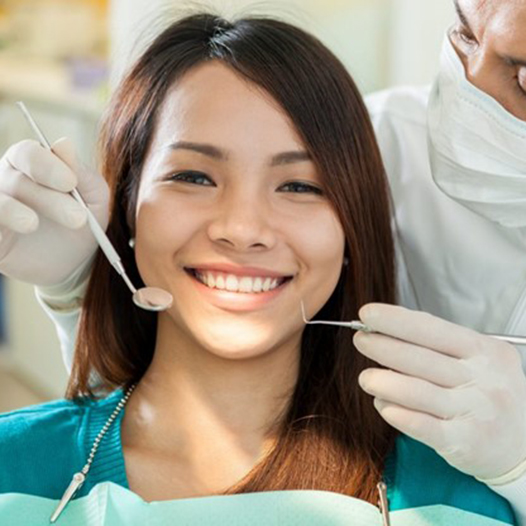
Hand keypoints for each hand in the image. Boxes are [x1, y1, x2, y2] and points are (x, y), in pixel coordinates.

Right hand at [0, 138, 108, 286]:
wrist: (72, 264)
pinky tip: (19, 229)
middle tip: (78, 218)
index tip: (70, 182)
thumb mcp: (94, 199)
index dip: (48, 166)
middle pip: (18, 180)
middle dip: (49, 199)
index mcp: (33, 164)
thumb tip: (64, 143)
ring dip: (14, 211)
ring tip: (33, 224)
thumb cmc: (81, 222)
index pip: (30, 153)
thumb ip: (82, 173)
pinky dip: (1, 222)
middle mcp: (7, 180)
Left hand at [354, 303, 525, 479]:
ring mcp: (475, 411)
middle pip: (420, 358)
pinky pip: (422, 425)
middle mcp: (482, 379)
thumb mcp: (478, 361)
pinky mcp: (464, 442)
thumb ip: (439, 348)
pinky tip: (382, 405)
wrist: (524, 446)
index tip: (367, 314)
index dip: (396, 320)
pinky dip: (396, 413)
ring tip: (366, 377)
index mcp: (484, 351)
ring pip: (417, 391)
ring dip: (383, 381)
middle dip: (382, 345)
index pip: (433, 329)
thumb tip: (387, 333)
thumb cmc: (489, 394)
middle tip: (360, 340)